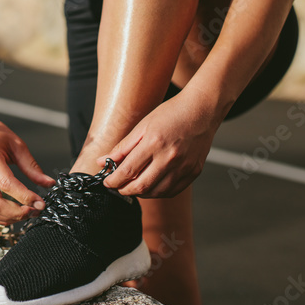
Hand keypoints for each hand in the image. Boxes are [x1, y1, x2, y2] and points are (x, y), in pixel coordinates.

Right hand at [0, 115, 55, 223]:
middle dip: (17, 213)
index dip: (25, 196)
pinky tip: (15, 213)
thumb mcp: (17, 145)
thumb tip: (49, 184)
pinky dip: (1, 218)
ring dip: (10, 218)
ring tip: (28, 213)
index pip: (6, 184)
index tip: (41, 203)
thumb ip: (32, 166)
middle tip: (35, 211)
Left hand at [97, 86, 219, 197]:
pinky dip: (158, 192)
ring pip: (157, 193)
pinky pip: (172, 191)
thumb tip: (103, 161)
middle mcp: (170, 158)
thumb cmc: (172, 114)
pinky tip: (151, 186)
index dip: (113, 180)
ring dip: (141, 193)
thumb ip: (123, 147)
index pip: (128, 171)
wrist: (201, 111)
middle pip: (141, 186)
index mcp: (154, 143)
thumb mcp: (142, 126)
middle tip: (117, 187)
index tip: (107, 182)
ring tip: (132, 186)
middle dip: (124, 190)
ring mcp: (183, 167)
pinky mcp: (193, 172)